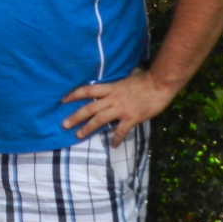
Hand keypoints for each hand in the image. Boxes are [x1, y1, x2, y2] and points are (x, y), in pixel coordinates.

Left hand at [61, 68, 177, 146]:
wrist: (160, 84)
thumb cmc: (146, 80)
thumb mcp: (128, 78)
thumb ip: (122, 82)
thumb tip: (126, 76)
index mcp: (110, 88)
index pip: (87, 90)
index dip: (73, 94)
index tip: (62, 99)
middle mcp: (112, 98)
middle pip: (89, 107)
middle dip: (75, 116)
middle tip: (63, 124)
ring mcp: (121, 108)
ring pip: (99, 119)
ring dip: (88, 128)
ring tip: (78, 135)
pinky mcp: (132, 117)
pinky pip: (121, 130)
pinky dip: (116, 138)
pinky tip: (112, 145)